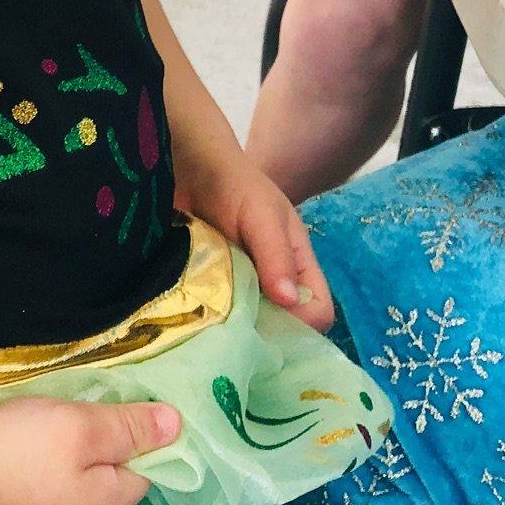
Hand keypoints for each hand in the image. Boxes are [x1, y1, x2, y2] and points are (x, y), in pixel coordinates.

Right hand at [0, 397, 180, 504]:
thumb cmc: (21, 448)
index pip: (144, 472)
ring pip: (75, 494)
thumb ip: (132, 427)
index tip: (107, 410)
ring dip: (68, 467)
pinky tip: (18, 462)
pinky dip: (39, 481)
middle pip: (108, 485)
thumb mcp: (83, 426)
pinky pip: (44, 503)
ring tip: (41, 436)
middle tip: (70, 418)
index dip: (135, 437)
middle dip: (99, 452)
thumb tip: (179, 425)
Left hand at [176, 139, 333, 331]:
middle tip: (237, 333)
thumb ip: (276, 255)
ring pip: (248, 328)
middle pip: (284, 328)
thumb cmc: (234, 185)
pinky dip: (208, 321)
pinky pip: (216, 319)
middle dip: (266, 335)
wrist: (186, 169)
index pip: (318, 311)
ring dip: (233, 330)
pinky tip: (193, 319)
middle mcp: (272, 284)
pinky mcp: (211, 292)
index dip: (304, 324)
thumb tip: (291, 301)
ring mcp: (241, 290)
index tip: (271, 325)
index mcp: (297, 266)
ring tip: (212, 327)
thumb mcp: (262, 215)